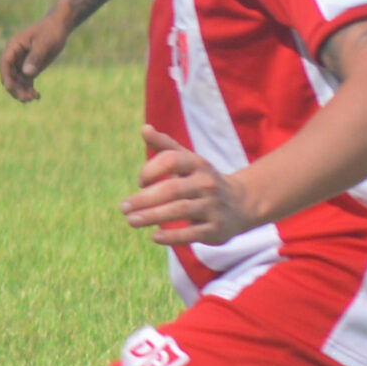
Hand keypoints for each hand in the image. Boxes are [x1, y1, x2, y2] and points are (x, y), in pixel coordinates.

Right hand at [0, 7, 73, 102]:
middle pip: (9, 76)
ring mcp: (22, 63)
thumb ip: (35, 57)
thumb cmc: (50, 31)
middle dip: (15, 88)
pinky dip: (29, 90)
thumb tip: (27, 73)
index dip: (6, 77)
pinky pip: (26, 82)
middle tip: (26, 98)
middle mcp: (15, 56)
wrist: (59, 27)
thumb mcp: (44, 43)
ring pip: (17, 81)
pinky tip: (37, 96)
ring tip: (33, 98)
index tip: (10, 88)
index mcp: (14, 47)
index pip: (5, 64)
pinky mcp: (30, 68)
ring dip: (22, 91)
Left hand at [120, 124, 255, 245]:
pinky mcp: (215, 229)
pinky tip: (154, 237)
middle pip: (172, 189)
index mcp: (198, 164)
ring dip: (152, 216)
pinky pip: (191, 233)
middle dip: (144, 199)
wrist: (242, 203)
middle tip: (124, 208)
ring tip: (131, 221)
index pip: (171, 160)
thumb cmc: (203, 180)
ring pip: (180, 211)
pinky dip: (171, 236)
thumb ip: (165, 146)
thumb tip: (144, 128)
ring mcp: (212, 207)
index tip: (139, 182)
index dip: (150, 169)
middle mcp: (206, 184)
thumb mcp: (189, 161)